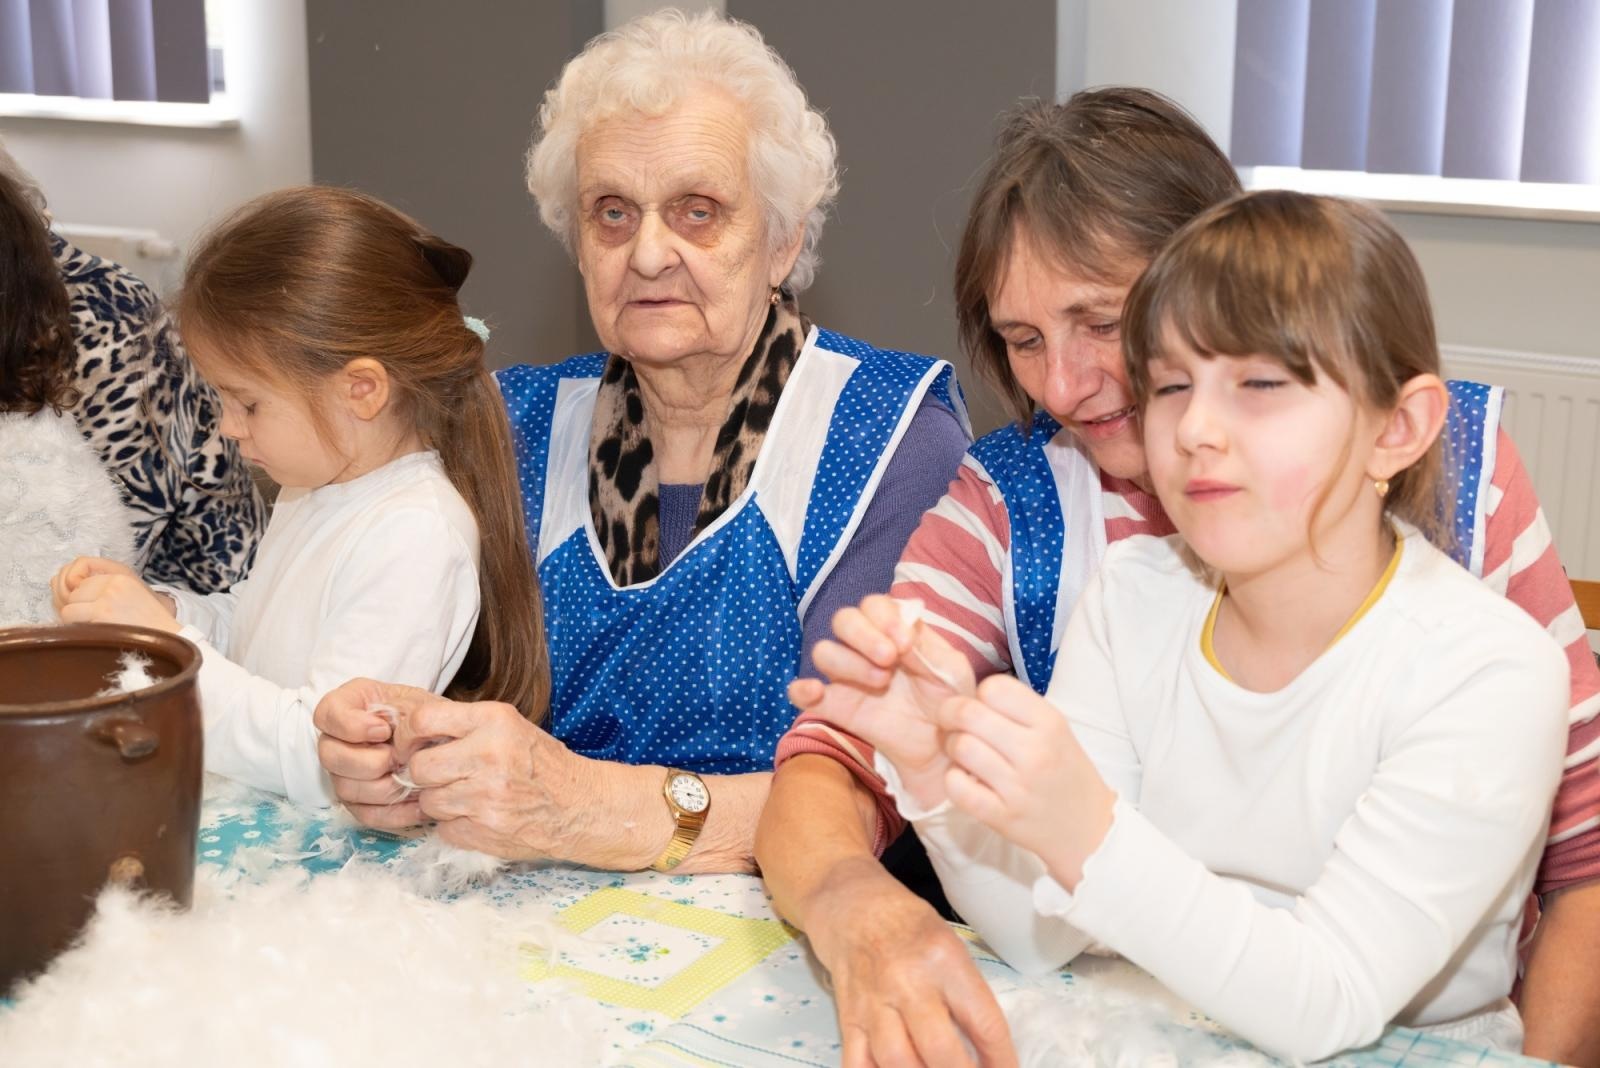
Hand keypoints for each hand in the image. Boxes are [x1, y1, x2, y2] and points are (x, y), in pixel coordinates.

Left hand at [53, 556, 179, 631]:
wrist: (168, 639)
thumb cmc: (147, 623)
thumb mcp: (130, 595)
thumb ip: (103, 587)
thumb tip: (66, 585)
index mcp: (120, 577)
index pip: (80, 579)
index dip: (81, 598)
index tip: (90, 610)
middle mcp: (113, 583)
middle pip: (73, 593)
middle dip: (78, 608)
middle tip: (94, 622)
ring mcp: (106, 598)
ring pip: (68, 606)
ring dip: (75, 620)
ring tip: (95, 628)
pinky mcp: (101, 613)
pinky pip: (69, 618)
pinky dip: (76, 627)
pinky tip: (94, 633)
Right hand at [313, 678, 428, 829]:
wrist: (440, 741)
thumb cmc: (425, 715)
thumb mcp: (419, 702)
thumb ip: (407, 711)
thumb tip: (396, 732)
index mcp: (347, 706)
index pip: (327, 714)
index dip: (351, 726)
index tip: (383, 730)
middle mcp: (336, 741)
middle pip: (329, 757)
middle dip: (370, 762)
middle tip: (398, 758)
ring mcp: (344, 774)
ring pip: (346, 789)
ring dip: (384, 787)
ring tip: (412, 778)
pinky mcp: (358, 802)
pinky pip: (366, 814)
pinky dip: (394, 812)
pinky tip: (418, 802)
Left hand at [403, 699, 611, 864]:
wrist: (579, 807)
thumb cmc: (542, 764)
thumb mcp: (510, 727)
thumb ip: (465, 726)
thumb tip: (411, 735)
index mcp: (494, 720)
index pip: (423, 720)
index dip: (408, 736)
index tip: (412, 746)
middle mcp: (488, 755)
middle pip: (420, 767)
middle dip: (423, 775)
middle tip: (440, 776)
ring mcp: (485, 797)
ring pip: (428, 801)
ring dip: (440, 802)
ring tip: (467, 797)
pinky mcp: (482, 831)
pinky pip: (443, 828)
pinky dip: (455, 824)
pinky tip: (479, 816)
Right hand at [793, 595, 975, 808]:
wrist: (943, 749)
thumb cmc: (949, 702)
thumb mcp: (951, 670)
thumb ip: (929, 647)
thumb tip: (901, 635)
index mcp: (894, 631)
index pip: (875, 606)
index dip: (884, 617)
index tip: (905, 642)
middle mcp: (867, 648)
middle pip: (844, 620)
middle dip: (864, 635)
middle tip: (889, 658)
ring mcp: (848, 677)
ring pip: (825, 650)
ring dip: (849, 661)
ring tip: (881, 682)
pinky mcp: (836, 707)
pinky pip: (803, 692)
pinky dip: (801, 688)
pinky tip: (815, 691)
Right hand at [805, 855, 1015, 1067]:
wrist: (852, 904)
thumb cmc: (909, 924)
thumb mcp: (950, 944)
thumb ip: (966, 993)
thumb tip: (984, 1046)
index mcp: (943, 959)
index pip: (983, 1022)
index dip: (1001, 1059)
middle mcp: (907, 982)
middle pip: (940, 1051)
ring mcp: (873, 1003)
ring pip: (897, 1063)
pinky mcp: (848, 1017)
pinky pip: (857, 1064)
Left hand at [935, 675, 1115, 889]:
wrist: (1089, 829)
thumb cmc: (1066, 773)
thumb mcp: (1056, 730)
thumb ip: (1018, 710)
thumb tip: (970, 693)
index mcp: (1049, 723)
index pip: (995, 687)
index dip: (978, 694)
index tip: (980, 706)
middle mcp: (1035, 751)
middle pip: (968, 713)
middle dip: (950, 714)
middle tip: (951, 723)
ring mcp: (1018, 786)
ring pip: (960, 747)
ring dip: (950, 746)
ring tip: (960, 753)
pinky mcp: (1002, 816)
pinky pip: (957, 787)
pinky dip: (953, 779)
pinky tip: (964, 779)